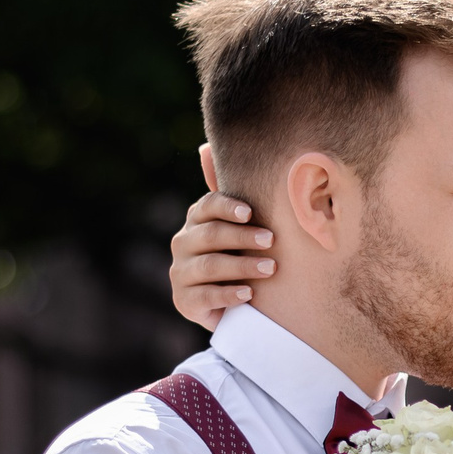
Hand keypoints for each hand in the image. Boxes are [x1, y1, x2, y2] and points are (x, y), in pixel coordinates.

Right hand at [169, 175, 272, 328]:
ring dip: (241, 265)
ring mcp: (181, 273)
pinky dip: (228, 294)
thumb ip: (234, 196)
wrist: (237, 305)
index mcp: (198, 220)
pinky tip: (249, 293)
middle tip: (271, 240)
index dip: (227, 207)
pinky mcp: (185, 302)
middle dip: (242, 236)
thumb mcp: (243, 227)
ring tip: (270, 268)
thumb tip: (205, 147)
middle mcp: (183, 243)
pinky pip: (205, 296)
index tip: (251, 212)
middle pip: (210, 235)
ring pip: (208, 265)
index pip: (207, 206)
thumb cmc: (243, 256)